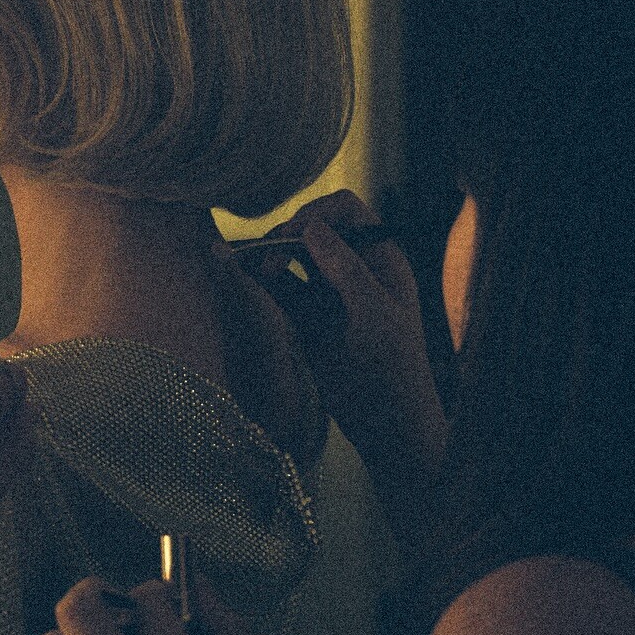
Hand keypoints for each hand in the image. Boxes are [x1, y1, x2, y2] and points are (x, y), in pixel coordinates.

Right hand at [234, 192, 446, 512]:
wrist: (386, 422)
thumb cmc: (393, 364)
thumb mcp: (374, 311)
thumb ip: (345, 267)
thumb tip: (310, 227)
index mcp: (380, 258)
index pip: (345, 212)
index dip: (318, 215)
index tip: (297, 235)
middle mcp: (352, 270)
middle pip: (311, 232)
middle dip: (286, 237)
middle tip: (269, 258)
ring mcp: (326, 296)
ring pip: (290, 262)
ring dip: (268, 258)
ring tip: (252, 266)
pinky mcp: (306, 321)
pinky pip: (278, 292)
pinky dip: (259, 282)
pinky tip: (241, 274)